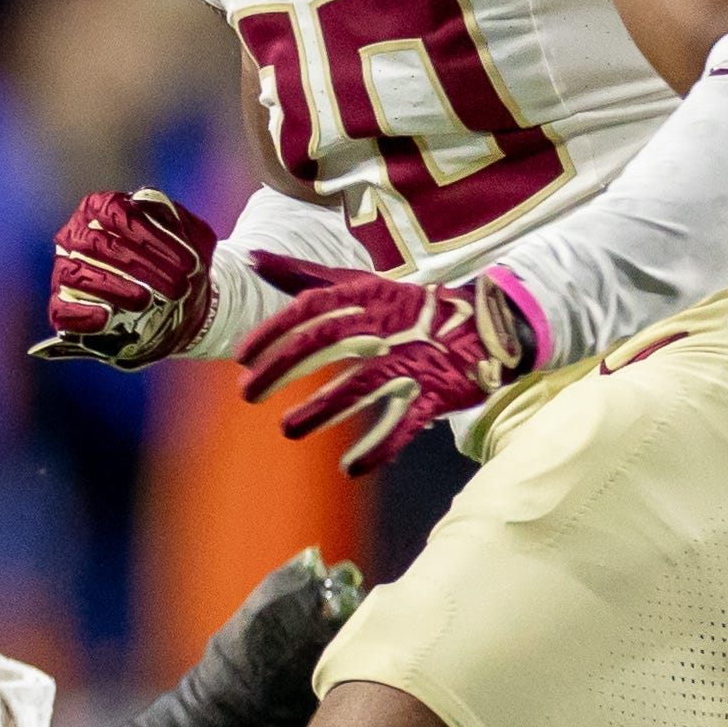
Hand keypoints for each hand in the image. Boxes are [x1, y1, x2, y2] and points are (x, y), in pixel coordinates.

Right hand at [36, 188, 220, 367]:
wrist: (178, 302)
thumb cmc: (178, 263)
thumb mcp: (192, 239)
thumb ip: (185, 226)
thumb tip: (169, 227)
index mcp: (102, 208)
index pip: (114, 211)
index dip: (147, 233)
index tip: (185, 260)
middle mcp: (77, 235)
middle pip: (97, 243)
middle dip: (138, 264)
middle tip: (175, 286)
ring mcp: (67, 270)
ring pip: (77, 275)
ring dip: (113, 287)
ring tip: (145, 300)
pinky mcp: (63, 305)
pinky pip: (63, 310)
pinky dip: (82, 314)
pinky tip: (106, 317)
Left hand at [234, 257, 536, 475]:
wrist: (485, 326)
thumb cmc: (407, 307)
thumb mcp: (358, 283)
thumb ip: (305, 275)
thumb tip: (253, 258)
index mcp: (364, 296)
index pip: (309, 309)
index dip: (273, 332)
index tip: (242, 357)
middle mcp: (383, 325)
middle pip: (325, 344)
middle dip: (282, 369)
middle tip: (248, 394)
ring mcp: (410, 360)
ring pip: (359, 386)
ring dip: (321, 410)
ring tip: (288, 430)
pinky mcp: (434, 393)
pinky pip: (404, 423)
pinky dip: (379, 447)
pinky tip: (350, 468)